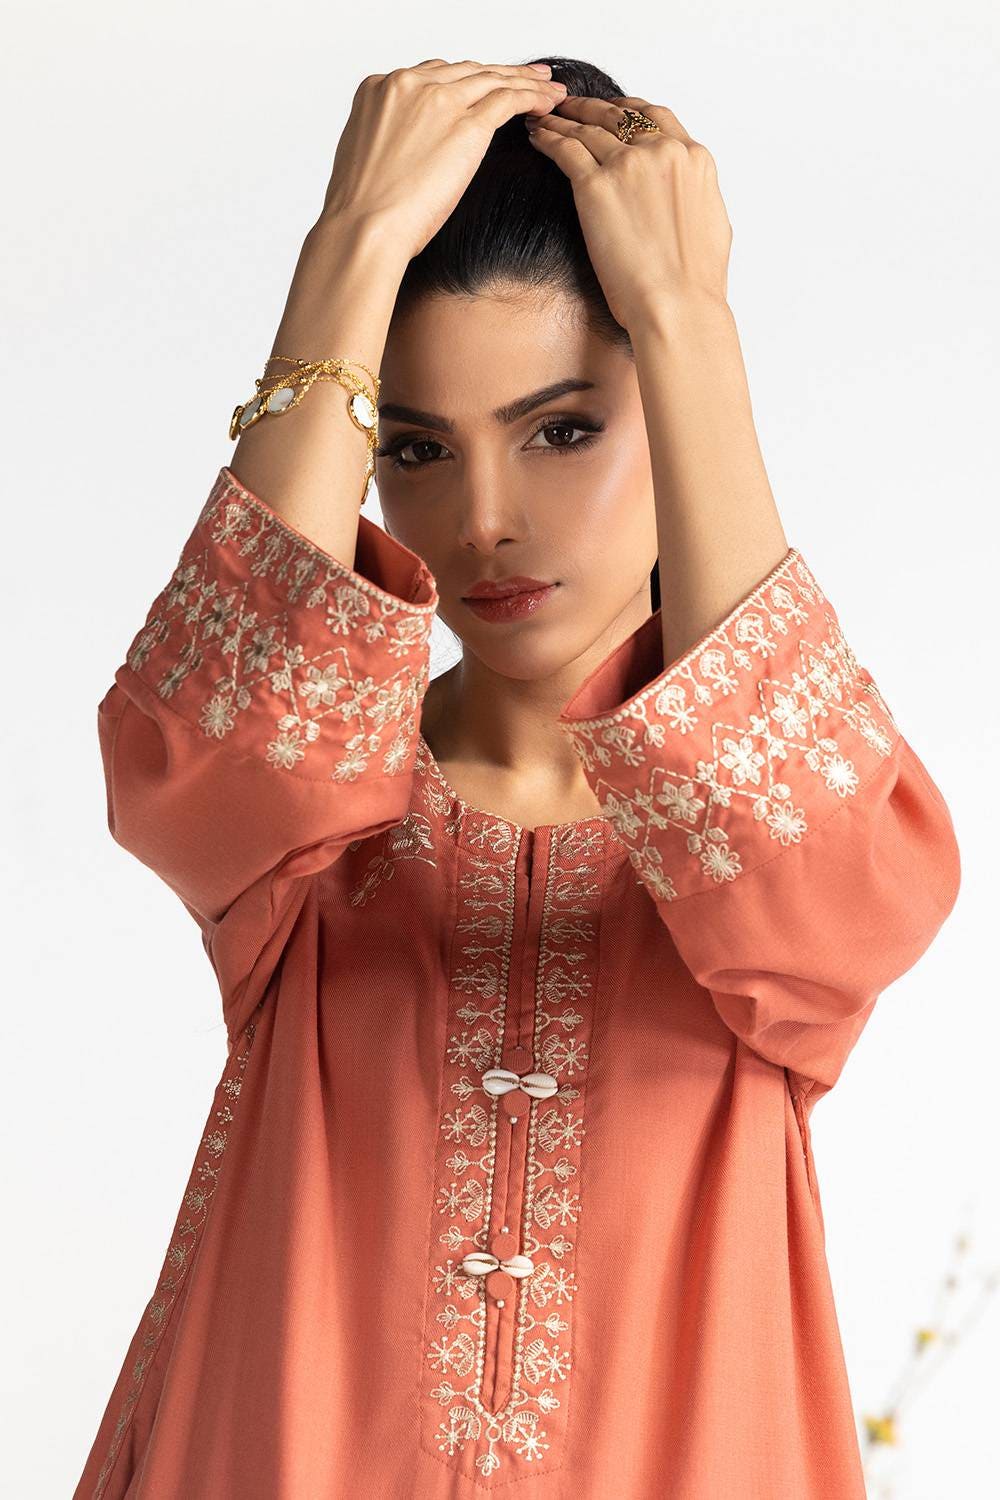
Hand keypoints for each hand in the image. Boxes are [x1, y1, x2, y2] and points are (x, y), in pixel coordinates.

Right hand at [315, 59, 568, 260]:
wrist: (364, 229)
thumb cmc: (362, 211)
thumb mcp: (366, 157)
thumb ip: (392, 139)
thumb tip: (410, 150)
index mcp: (379, 89)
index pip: (433, 75)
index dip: (464, 81)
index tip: (482, 85)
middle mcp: (408, 84)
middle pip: (466, 71)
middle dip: (500, 74)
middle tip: (528, 76)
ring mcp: (439, 101)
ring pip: (492, 79)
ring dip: (525, 81)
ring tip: (549, 88)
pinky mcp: (466, 125)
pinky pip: (508, 99)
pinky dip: (532, 96)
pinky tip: (548, 101)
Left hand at [524, 95, 732, 329]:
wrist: (678, 305)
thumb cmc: (695, 281)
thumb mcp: (711, 222)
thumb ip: (693, 193)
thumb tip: (685, 192)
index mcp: (693, 158)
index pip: (656, 117)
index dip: (629, 108)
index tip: (613, 109)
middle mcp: (661, 152)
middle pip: (618, 115)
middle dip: (590, 107)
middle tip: (569, 105)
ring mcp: (627, 165)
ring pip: (587, 128)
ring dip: (563, 119)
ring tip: (544, 115)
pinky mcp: (595, 186)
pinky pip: (565, 149)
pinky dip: (548, 138)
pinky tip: (537, 135)